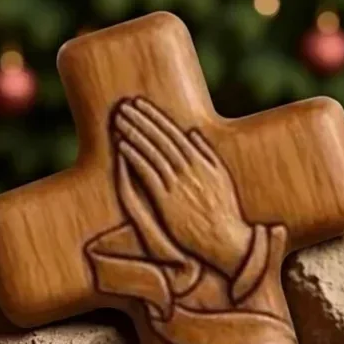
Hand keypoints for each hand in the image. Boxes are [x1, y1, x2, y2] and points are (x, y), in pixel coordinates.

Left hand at [112, 97, 252, 278]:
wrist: (225, 239)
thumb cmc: (225, 211)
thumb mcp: (222, 176)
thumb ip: (207, 152)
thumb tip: (192, 132)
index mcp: (201, 161)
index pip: (173, 132)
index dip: (154, 116)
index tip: (139, 104)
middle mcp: (188, 169)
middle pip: (160, 138)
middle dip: (140, 119)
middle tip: (122, 106)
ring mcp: (177, 184)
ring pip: (152, 152)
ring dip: (134, 133)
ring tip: (119, 120)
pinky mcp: (167, 201)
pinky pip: (148, 174)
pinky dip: (135, 158)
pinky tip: (122, 145)